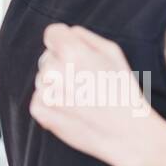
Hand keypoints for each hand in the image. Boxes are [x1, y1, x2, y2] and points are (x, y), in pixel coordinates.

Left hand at [29, 23, 158, 165]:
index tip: (75, 56)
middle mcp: (54, 69)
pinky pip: (38, 100)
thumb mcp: (113, 52)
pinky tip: (72, 111)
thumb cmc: (122, 91)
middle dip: (61, 66)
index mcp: (71, 50)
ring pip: (43, 79)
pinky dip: (51, 105)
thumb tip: (66, 32)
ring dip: (56, 86)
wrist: (126, 133)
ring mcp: (46, 91)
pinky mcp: (41, 111)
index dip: (64, 42)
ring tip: (81, 99)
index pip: (52, 33)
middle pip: (47, 58)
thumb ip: (85, 36)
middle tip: (85, 82)